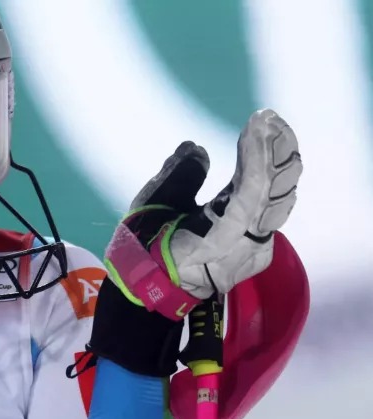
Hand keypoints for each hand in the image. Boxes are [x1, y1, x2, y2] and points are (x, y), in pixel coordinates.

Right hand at [90, 109, 302, 375]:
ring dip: (278, 162)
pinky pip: (270, 208)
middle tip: (268, 118)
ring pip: (278, 199)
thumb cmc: (143, 255)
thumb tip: (197, 150)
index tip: (258, 120)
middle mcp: (247, 246)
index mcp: (220, 239)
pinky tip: (266, 155)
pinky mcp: (255, 246)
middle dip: (276, 150)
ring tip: (272, 129)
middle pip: (275, 192)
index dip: (257, 152)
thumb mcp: (150, 212)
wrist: (148, 297)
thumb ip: (176, 178)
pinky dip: (270, 179)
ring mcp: (254, 249)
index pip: (252, 189)